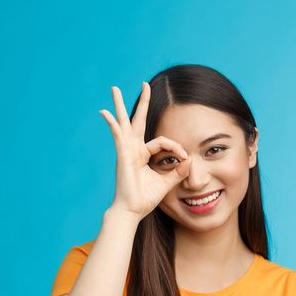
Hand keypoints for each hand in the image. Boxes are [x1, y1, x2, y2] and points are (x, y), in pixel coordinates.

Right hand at [99, 82, 191, 221]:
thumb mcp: (167, 182)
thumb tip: (190, 160)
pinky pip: (117, 136)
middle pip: (137, 120)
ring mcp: (126, 150)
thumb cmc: (146, 198)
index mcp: (143, 154)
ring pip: (124, 122)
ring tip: (114, 88)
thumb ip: (178, 171)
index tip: (185, 158)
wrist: (132, 211)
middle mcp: (133, 149)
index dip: (176, 147)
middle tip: (144, 84)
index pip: (163, 141)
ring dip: (119, 105)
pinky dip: (112, 124)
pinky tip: (105, 113)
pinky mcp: (122, 155)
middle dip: (142, 102)